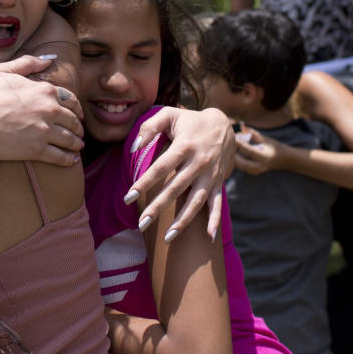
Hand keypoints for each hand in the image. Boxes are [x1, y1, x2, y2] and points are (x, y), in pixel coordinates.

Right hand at [0, 55, 83, 165]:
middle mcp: (49, 109)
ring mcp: (44, 131)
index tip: (77, 114)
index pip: (70, 99)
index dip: (76, 108)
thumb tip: (49, 60)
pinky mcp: (37, 150)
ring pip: (70, 138)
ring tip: (77, 146)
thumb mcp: (4, 71)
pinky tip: (72, 160)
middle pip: (73, 120)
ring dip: (76, 143)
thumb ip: (28, 63)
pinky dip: (69, 159)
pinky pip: (60, 156)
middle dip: (78, 127)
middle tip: (79, 132)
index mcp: (44, 90)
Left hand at [126, 107, 233, 241]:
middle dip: (158, 207)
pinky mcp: (218, 183)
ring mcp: (210, 175)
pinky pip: (217, 204)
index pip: (161, 168)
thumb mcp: (169, 115)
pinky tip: (209, 238)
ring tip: (168, 238)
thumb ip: (149, 127)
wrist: (224, 125)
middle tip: (141, 224)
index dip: (144, 182)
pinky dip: (215, 221)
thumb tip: (133, 147)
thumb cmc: (189, 122)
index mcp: (184, 146)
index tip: (128, 197)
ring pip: (196, 201)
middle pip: (175, 189)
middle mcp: (199, 163)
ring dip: (183, 221)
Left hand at [233, 125, 282, 174]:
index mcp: (265, 157)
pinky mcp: (253, 172)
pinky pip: (242, 167)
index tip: (234, 137)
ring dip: (234, 157)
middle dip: (234, 153)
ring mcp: (257, 171)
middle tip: (232, 143)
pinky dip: (237, 160)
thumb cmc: (274, 147)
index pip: (249, 151)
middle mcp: (260, 166)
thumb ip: (253, 134)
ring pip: (240, 166)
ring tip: (233, 147)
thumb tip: (242, 126)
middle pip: (242, 163)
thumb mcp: (266, 139)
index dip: (240, 144)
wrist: (284, 159)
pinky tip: (236, 152)